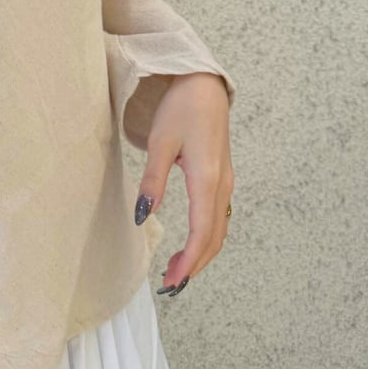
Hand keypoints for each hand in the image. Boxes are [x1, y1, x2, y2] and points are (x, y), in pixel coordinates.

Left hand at [135, 72, 233, 295]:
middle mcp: (222, 184)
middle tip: (169, 284)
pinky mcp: (222, 176)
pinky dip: (206, 237)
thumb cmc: (180, 108)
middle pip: (214, 237)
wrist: (203, 84)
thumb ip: (153, 180)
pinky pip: (218, 216)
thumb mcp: (160, 142)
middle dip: (194, 264)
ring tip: (177, 270)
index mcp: (207, 178)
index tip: (172, 281)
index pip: (201, 232)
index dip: (188, 261)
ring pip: (218, 229)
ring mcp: (225, 181)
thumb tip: (142, 216)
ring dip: (201, 253)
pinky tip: (190, 243)